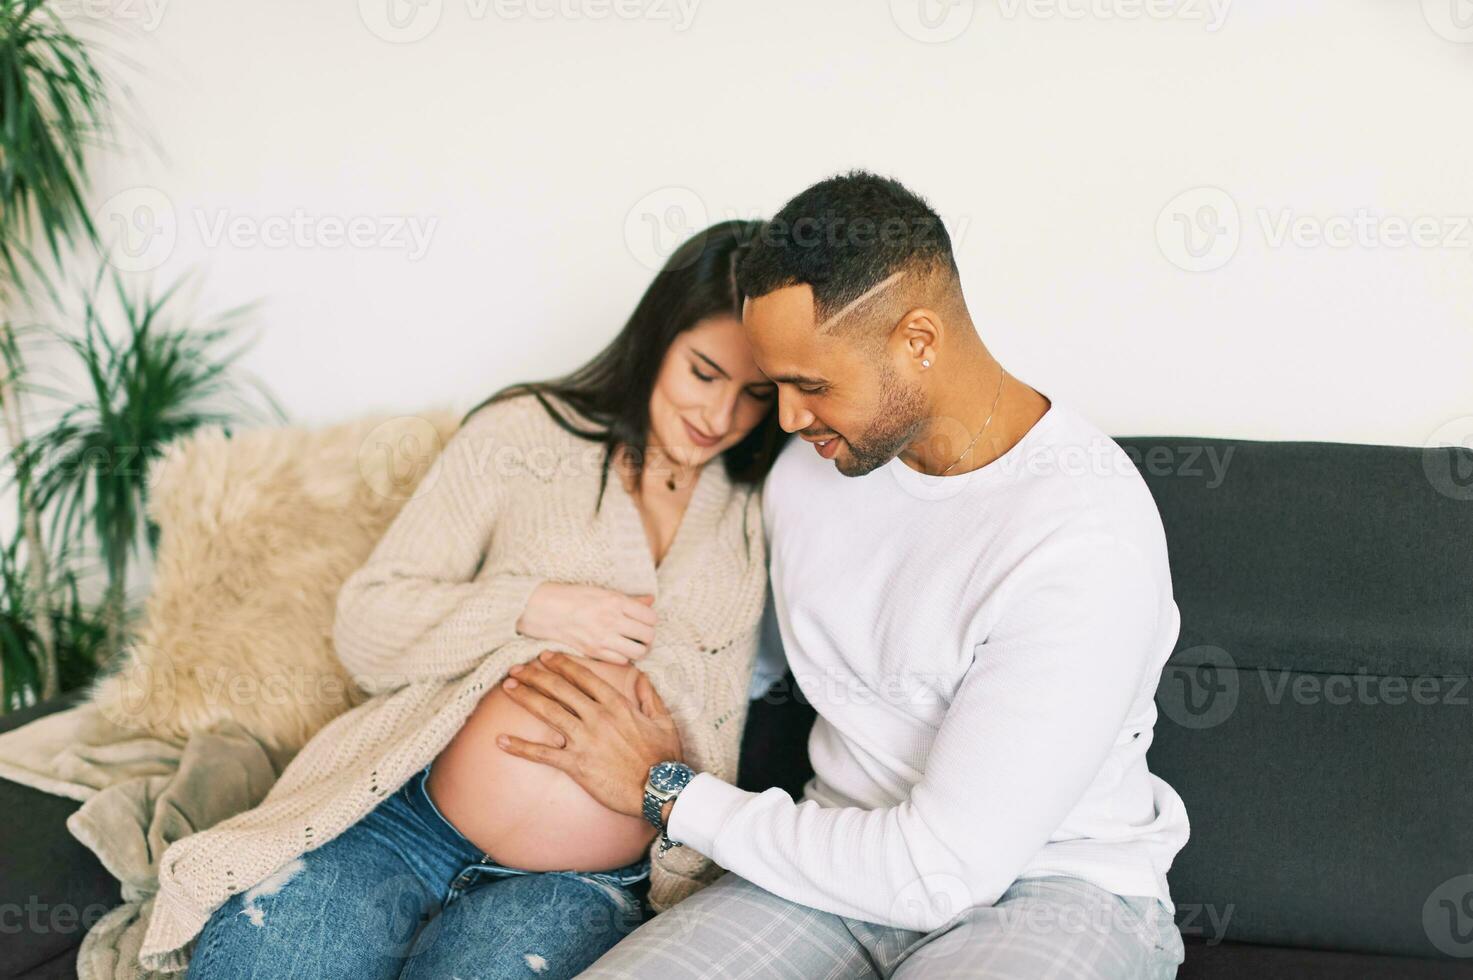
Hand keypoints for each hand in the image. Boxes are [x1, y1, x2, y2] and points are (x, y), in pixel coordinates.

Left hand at [496, 650, 682, 817]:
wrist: (660, 789)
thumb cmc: (664, 756)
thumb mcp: (664, 720)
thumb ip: (650, 695)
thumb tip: (642, 676)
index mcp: (617, 704)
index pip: (583, 676)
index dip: (562, 664)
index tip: (545, 656)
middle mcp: (597, 717)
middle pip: (560, 689)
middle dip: (535, 675)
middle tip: (516, 668)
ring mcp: (585, 740)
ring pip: (548, 712)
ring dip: (525, 697)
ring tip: (507, 688)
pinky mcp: (576, 765)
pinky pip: (543, 754)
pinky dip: (520, 747)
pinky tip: (501, 740)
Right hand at [515, 583, 656, 664]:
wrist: (546, 610)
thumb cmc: (575, 597)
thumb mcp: (603, 592)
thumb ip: (630, 600)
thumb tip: (651, 601)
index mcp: (616, 601)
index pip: (650, 617)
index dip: (651, 621)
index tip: (645, 621)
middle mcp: (612, 620)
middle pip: (648, 635)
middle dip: (648, 636)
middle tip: (641, 634)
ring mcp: (603, 638)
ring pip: (639, 652)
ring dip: (639, 649)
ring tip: (632, 644)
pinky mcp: (594, 652)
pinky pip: (622, 661)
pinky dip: (624, 657)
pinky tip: (617, 649)